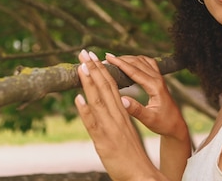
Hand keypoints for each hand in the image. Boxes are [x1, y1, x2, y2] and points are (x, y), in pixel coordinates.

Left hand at [75, 50, 163, 180]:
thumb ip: (115, 116)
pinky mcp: (104, 141)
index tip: (92, 57)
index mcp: (122, 113)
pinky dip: (86, 110)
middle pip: (106, 88)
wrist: (142, 174)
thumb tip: (104, 105)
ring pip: (99, 100)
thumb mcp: (123, 131)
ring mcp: (110, 128)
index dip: (101, 70)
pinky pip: (93, 123)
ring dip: (90, 82)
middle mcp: (117, 117)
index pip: (112, 86)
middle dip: (94, 68)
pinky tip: (78, 98)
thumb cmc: (131, 155)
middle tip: (84, 52)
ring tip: (81, 66)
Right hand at [104, 54, 188, 140]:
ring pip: (142, 61)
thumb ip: (136, 110)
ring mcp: (159, 78)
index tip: (108, 58)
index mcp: (155, 86)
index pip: (134, 71)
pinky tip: (129, 62)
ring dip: (128, 58)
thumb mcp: (149, 119)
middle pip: (137, 62)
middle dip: (121, 59)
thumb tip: (122, 99)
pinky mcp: (159, 79)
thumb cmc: (164, 123)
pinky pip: (147, 63)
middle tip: (106, 58)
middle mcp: (158, 79)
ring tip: (114, 60)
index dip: (120, 63)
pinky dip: (137, 60)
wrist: (176, 124)